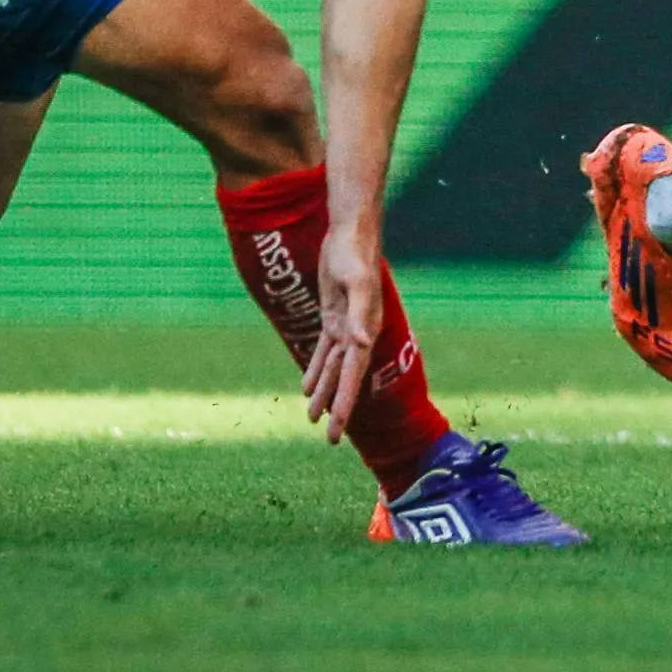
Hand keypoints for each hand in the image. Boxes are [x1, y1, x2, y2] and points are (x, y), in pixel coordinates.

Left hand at [304, 222, 384, 433]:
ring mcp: (346, 325)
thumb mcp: (356, 281)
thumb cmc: (354, 253)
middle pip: (344, 379)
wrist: (350, 231)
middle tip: (331, 440)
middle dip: (337, 408)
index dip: (345, 403)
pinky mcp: (333, 315)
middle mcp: (358, 333)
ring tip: (311, 418)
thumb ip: (361, 312)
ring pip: (332, 368)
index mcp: (366, 330)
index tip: (336, 430)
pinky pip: (324, 349)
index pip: (353, 376)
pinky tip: (306, 386)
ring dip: (324, 392)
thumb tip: (360, 343)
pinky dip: (315, 368)